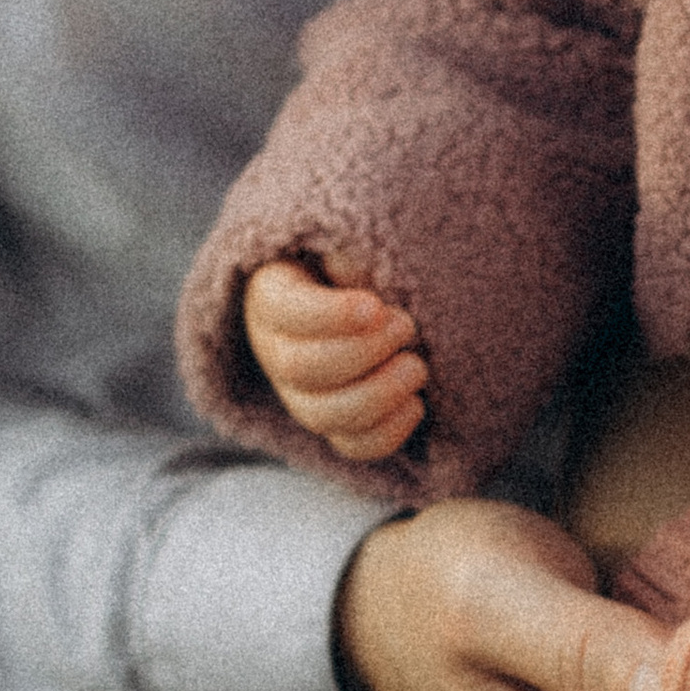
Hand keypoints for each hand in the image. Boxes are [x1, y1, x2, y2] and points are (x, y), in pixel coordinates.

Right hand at [245, 254, 426, 461]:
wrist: (369, 301)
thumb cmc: (356, 266)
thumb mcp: (346, 244)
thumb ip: (348, 250)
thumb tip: (351, 267)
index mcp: (272, 298)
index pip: (285, 312)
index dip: (329, 316)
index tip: (374, 306)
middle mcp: (277, 352)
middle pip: (301, 369)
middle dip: (362, 352)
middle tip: (406, 326)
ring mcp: (302, 396)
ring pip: (322, 416)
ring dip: (378, 395)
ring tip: (417, 367)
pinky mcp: (335, 425)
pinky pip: (353, 447)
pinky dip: (388, 434)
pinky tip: (416, 404)